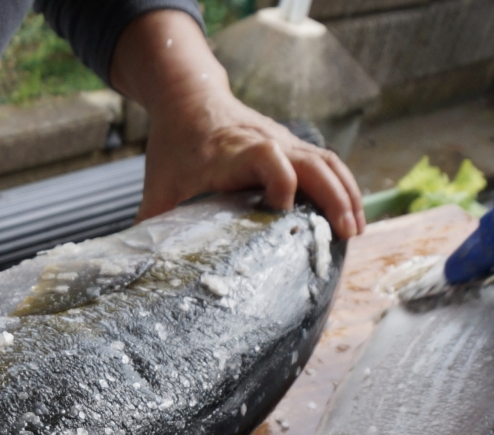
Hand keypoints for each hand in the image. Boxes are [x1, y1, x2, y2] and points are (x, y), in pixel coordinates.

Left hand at [110, 10, 363, 238]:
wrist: (188, 99)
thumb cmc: (174, 147)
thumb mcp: (158, 188)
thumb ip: (152, 229)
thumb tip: (138, 275)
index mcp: (229, 152)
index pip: (265, 154)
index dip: (278, 177)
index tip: (284, 207)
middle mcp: (264, 142)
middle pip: (311, 160)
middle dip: (332, 196)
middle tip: (344, 233)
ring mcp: (284, 141)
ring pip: (326, 161)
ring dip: (346, 194)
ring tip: (355, 231)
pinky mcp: (293, 146)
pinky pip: (327, 163)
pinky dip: (343, 187)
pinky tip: (351, 215)